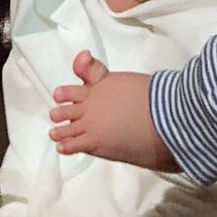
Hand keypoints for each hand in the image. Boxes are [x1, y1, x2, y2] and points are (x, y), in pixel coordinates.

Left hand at [49, 52, 173, 170]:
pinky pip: (73, 144)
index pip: (83, 79)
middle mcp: (93, 101)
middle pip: (68, 104)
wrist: (161, 119)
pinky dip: (66, 146)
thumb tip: (109, 69)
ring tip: (55, 133)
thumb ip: (115, 79)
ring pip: (66, 126)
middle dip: (61, 110)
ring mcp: (91, 122)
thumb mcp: (133, 81)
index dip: (69, 88)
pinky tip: (62, 147)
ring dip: (60, 130)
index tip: (60, 94)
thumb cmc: (154, 98)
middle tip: (57, 114)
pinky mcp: (94, 141)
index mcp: (104, 82)